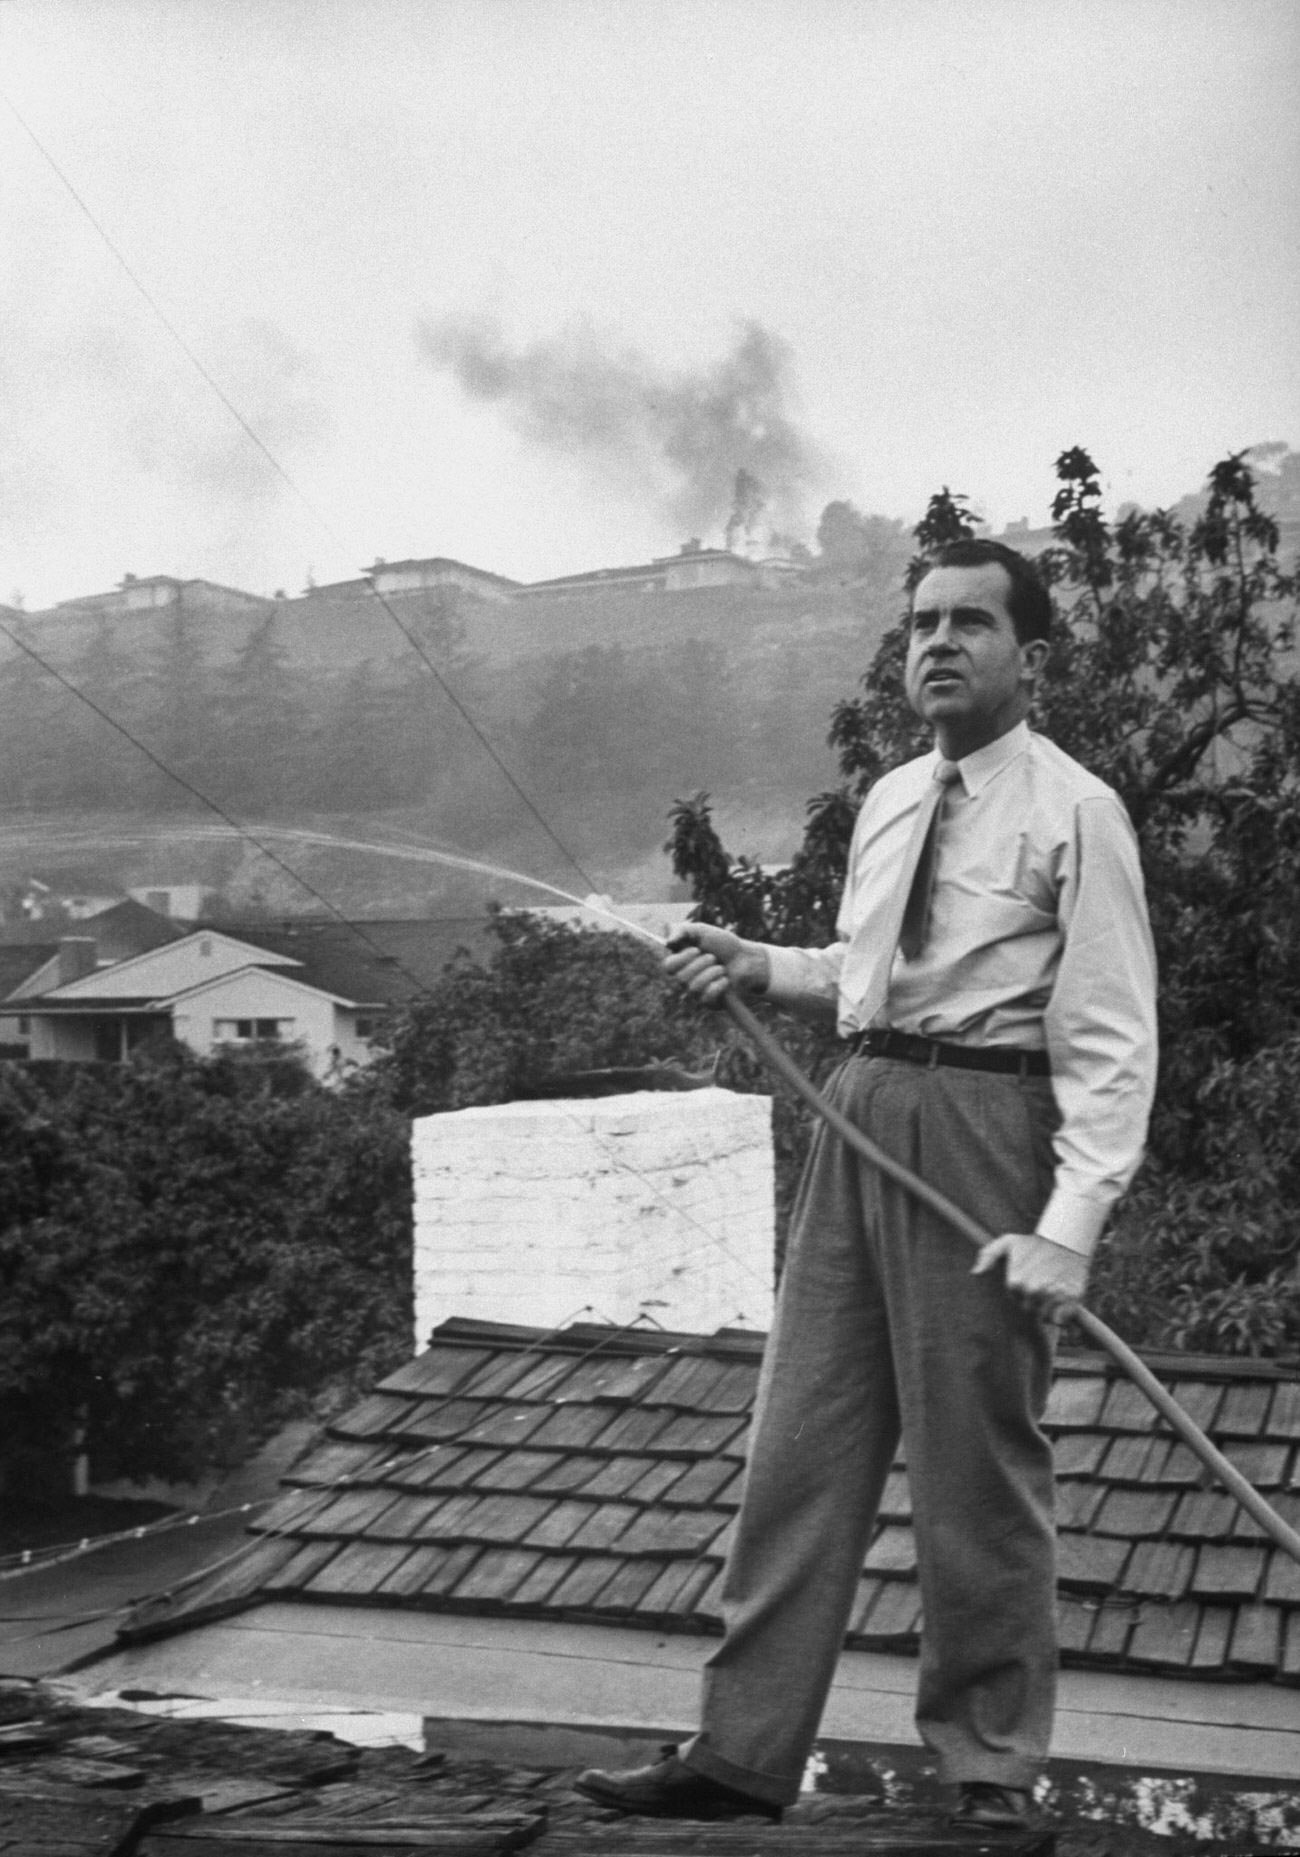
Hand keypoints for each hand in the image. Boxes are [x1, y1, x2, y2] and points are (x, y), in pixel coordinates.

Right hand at [663, 925, 769, 1005]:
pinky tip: (725, 979)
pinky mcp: (709, 1003)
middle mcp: (684, 979)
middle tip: (713, 957)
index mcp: (679, 962)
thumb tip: (668, 942)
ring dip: (711, 973)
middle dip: (701, 964)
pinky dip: (718, 985)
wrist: (745, 958)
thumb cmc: (722, 944)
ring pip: (693, 987)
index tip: (696, 949)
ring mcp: (696, 992)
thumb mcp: (701, 930)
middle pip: (680, 978)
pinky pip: (706, 997)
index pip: (667, 967)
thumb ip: (682, 930)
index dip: (681, 958)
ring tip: (721, 967)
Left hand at [972, 1231, 1087, 1323]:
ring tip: (1052, 1288)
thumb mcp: (1007, 1242)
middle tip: (1042, 1283)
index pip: (1015, 1299)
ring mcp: (1053, 1295)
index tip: (1029, 1278)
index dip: (1022, 1291)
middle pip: (1030, 1309)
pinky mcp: (1072, 1298)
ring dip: (1048, 1308)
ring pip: (1045, 1315)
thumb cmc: (1034, 1242)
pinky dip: (1063, 1313)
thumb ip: (988, 1255)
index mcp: (1015, 1282)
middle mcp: (1033, 1290)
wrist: (1066, 1238)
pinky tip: (1063, 1298)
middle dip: (1034, 1300)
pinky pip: (1061, 1318)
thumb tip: (976, 1272)